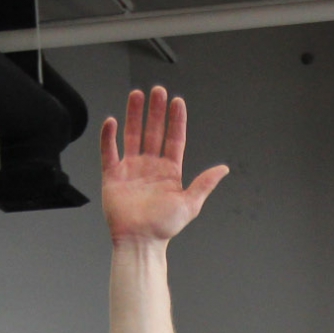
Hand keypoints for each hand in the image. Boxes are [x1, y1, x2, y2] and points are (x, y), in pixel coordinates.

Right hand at [101, 86, 228, 245]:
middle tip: (157, 91)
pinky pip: (109, 152)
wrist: (140, 241)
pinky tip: (113, 122)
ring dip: (134, 115)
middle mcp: (150, 166)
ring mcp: (131, 169)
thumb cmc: (164, 227)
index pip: (173, 138)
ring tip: (137, 95)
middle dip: (156, 111)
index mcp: (169, 171)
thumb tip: (223, 169)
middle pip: (153, 131)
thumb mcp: (190, 204)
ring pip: (132, 135)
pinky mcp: (112, 176)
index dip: (176, 120)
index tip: (177, 101)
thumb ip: (204, 183)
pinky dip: (109, 137)